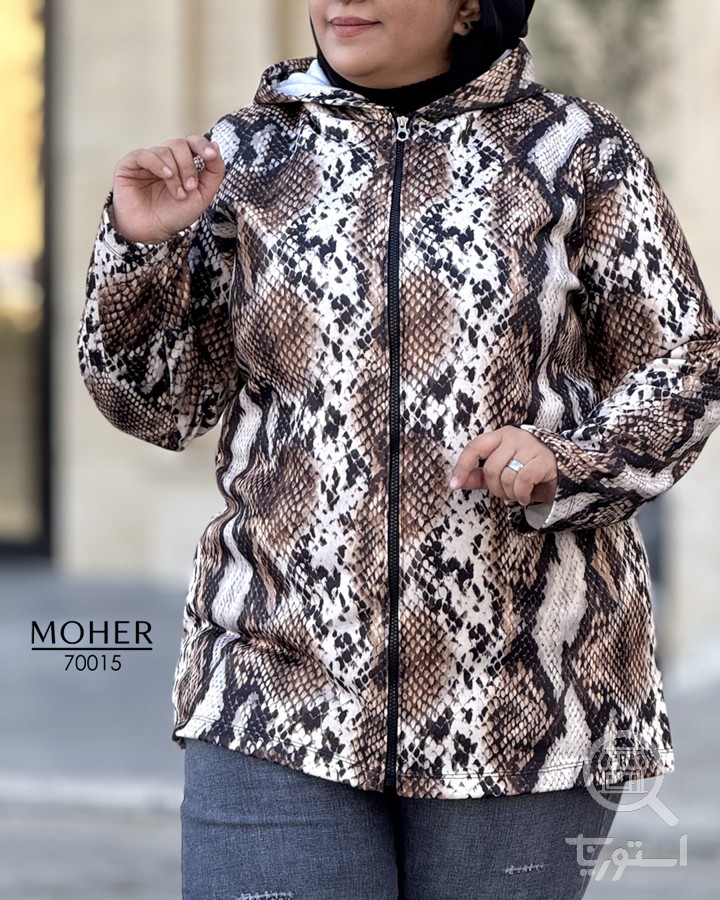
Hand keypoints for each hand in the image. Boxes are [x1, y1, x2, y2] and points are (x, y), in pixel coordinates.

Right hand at [111, 135, 225, 242]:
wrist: (152, 231)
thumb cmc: (175, 214)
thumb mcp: (203, 195)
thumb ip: (214, 172)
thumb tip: (215, 146)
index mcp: (182, 163)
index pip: (192, 142)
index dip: (202, 145)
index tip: (211, 155)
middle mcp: (165, 158)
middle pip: (180, 144)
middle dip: (188, 166)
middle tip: (190, 187)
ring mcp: (147, 160)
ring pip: (165, 150)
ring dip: (176, 173)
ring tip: (178, 194)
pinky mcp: (130, 164)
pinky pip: (144, 154)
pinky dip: (158, 164)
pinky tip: (166, 176)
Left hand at [449, 426, 557, 506]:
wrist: (565, 470)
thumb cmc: (528, 470)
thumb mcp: (502, 472)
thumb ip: (479, 475)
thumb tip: (457, 482)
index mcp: (500, 436)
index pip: (474, 448)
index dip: (462, 467)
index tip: (454, 484)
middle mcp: (514, 437)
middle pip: (491, 469)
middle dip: (496, 489)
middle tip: (506, 494)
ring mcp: (530, 446)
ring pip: (506, 477)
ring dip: (510, 494)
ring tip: (518, 495)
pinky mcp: (544, 460)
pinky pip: (522, 482)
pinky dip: (522, 495)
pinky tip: (526, 496)